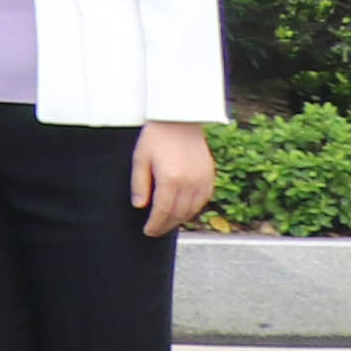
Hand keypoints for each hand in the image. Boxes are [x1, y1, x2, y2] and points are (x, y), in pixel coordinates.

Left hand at [134, 119, 214, 237]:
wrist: (180, 119)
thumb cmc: (157, 136)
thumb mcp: (140, 158)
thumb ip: (139, 184)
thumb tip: (139, 206)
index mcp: (171, 180)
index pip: (163, 211)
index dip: (155, 224)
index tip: (148, 231)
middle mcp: (190, 183)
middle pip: (179, 213)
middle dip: (166, 225)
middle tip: (155, 230)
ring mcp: (203, 180)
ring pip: (193, 209)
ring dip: (180, 219)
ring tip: (167, 222)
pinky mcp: (210, 175)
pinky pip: (204, 199)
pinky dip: (194, 208)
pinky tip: (184, 209)